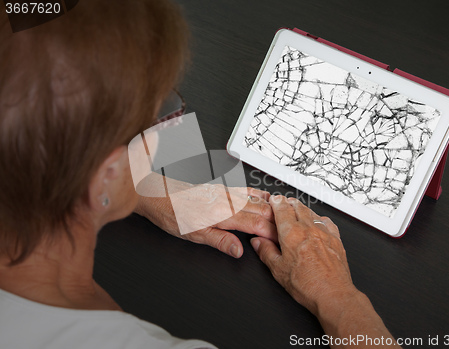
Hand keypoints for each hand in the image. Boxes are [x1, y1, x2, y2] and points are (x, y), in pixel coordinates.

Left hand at [135, 173, 276, 257]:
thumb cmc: (171, 214)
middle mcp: (228, 201)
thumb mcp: (193, 235)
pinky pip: (247, 190)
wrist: (157, 193)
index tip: (284, 241)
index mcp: (224, 214)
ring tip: (286, 216)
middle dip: (278, 222)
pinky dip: (261, 195)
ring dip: (273, 209)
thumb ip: (219, 241)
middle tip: (289, 232)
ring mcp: (226, 193)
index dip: (273, 233)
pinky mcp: (222, 188)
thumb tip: (238, 250)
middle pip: (262, 211)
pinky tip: (266, 196)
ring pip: (257, 200)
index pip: (257, 224)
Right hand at [251, 195, 399, 347]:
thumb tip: (258, 243)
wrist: (332, 294)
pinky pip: (327, 221)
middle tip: (284, 201)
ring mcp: (324, 233)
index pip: (282, 209)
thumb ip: (266, 252)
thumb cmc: (307, 285)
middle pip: (297, 207)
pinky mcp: (336, 239)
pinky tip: (318, 221)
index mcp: (291, 234)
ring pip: (312, 212)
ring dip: (303, 208)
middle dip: (289, 202)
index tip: (274, 199)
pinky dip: (319, 218)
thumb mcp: (278, 270)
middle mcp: (308, 229)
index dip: (277, 202)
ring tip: (298, 208)